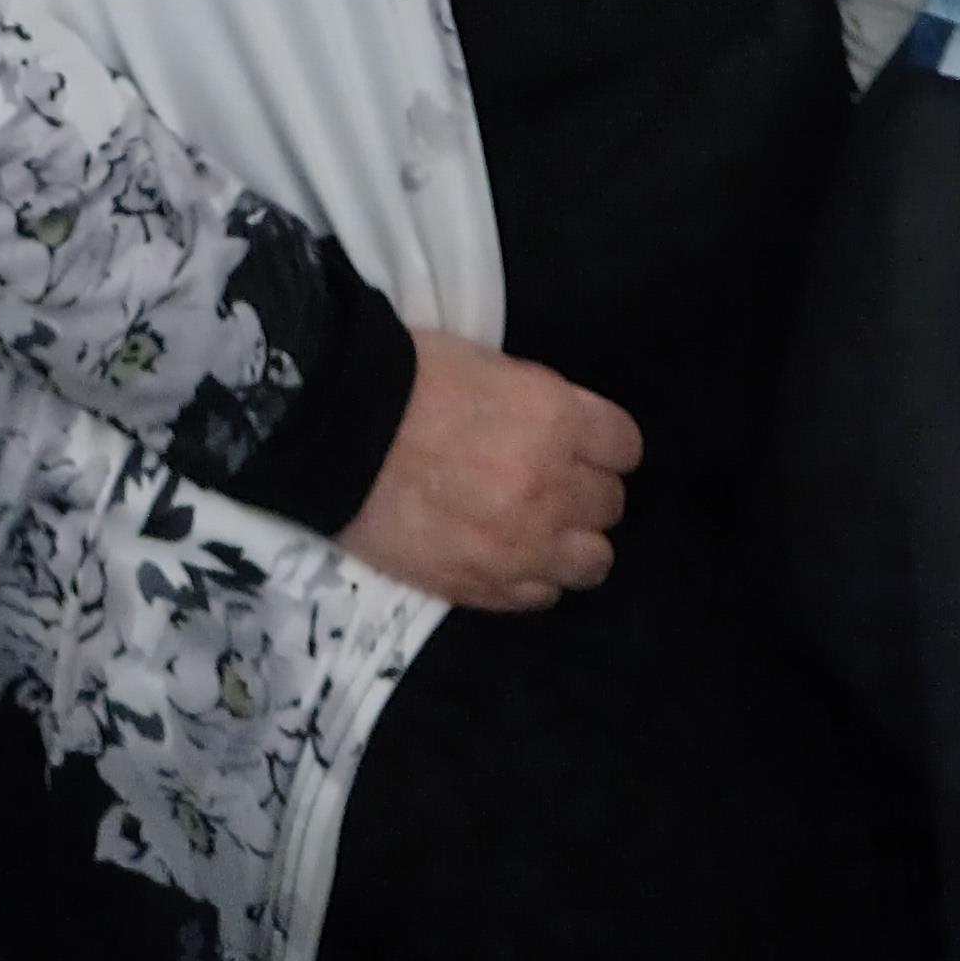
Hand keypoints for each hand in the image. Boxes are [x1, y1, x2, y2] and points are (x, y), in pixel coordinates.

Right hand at [341, 333, 639, 611]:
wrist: (334, 432)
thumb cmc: (408, 379)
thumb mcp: (490, 366)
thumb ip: (542, 405)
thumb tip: (564, 433)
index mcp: (557, 420)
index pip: (625, 447)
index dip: (603, 442)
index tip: (582, 441)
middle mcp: (553, 489)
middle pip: (610, 504)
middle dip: (584, 489)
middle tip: (548, 478)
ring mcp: (523, 548)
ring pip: (593, 561)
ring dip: (571, 540)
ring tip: (535, 525)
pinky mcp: (487, 588)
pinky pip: (544, 595)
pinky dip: (534, 575)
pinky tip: (507, 552)